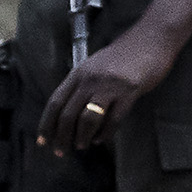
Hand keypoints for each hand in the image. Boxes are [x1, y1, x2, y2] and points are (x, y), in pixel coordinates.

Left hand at [36, 27, 164, 151]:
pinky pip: (113, 119)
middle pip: (68, 114)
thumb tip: (68, 113)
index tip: (42, 141)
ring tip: (81, 146)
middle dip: (61, 136)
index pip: (55, 102)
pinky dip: (105, 133)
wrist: (149, 40)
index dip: (47, 124)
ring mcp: (109, 86)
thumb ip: (81, 85)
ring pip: (88, 119)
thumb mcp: (94, 67)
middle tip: (61, 151)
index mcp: (78, 73)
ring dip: (82, 137)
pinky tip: (101, 139)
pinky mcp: (129, 92)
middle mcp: (89, 80)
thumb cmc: (121, 56)